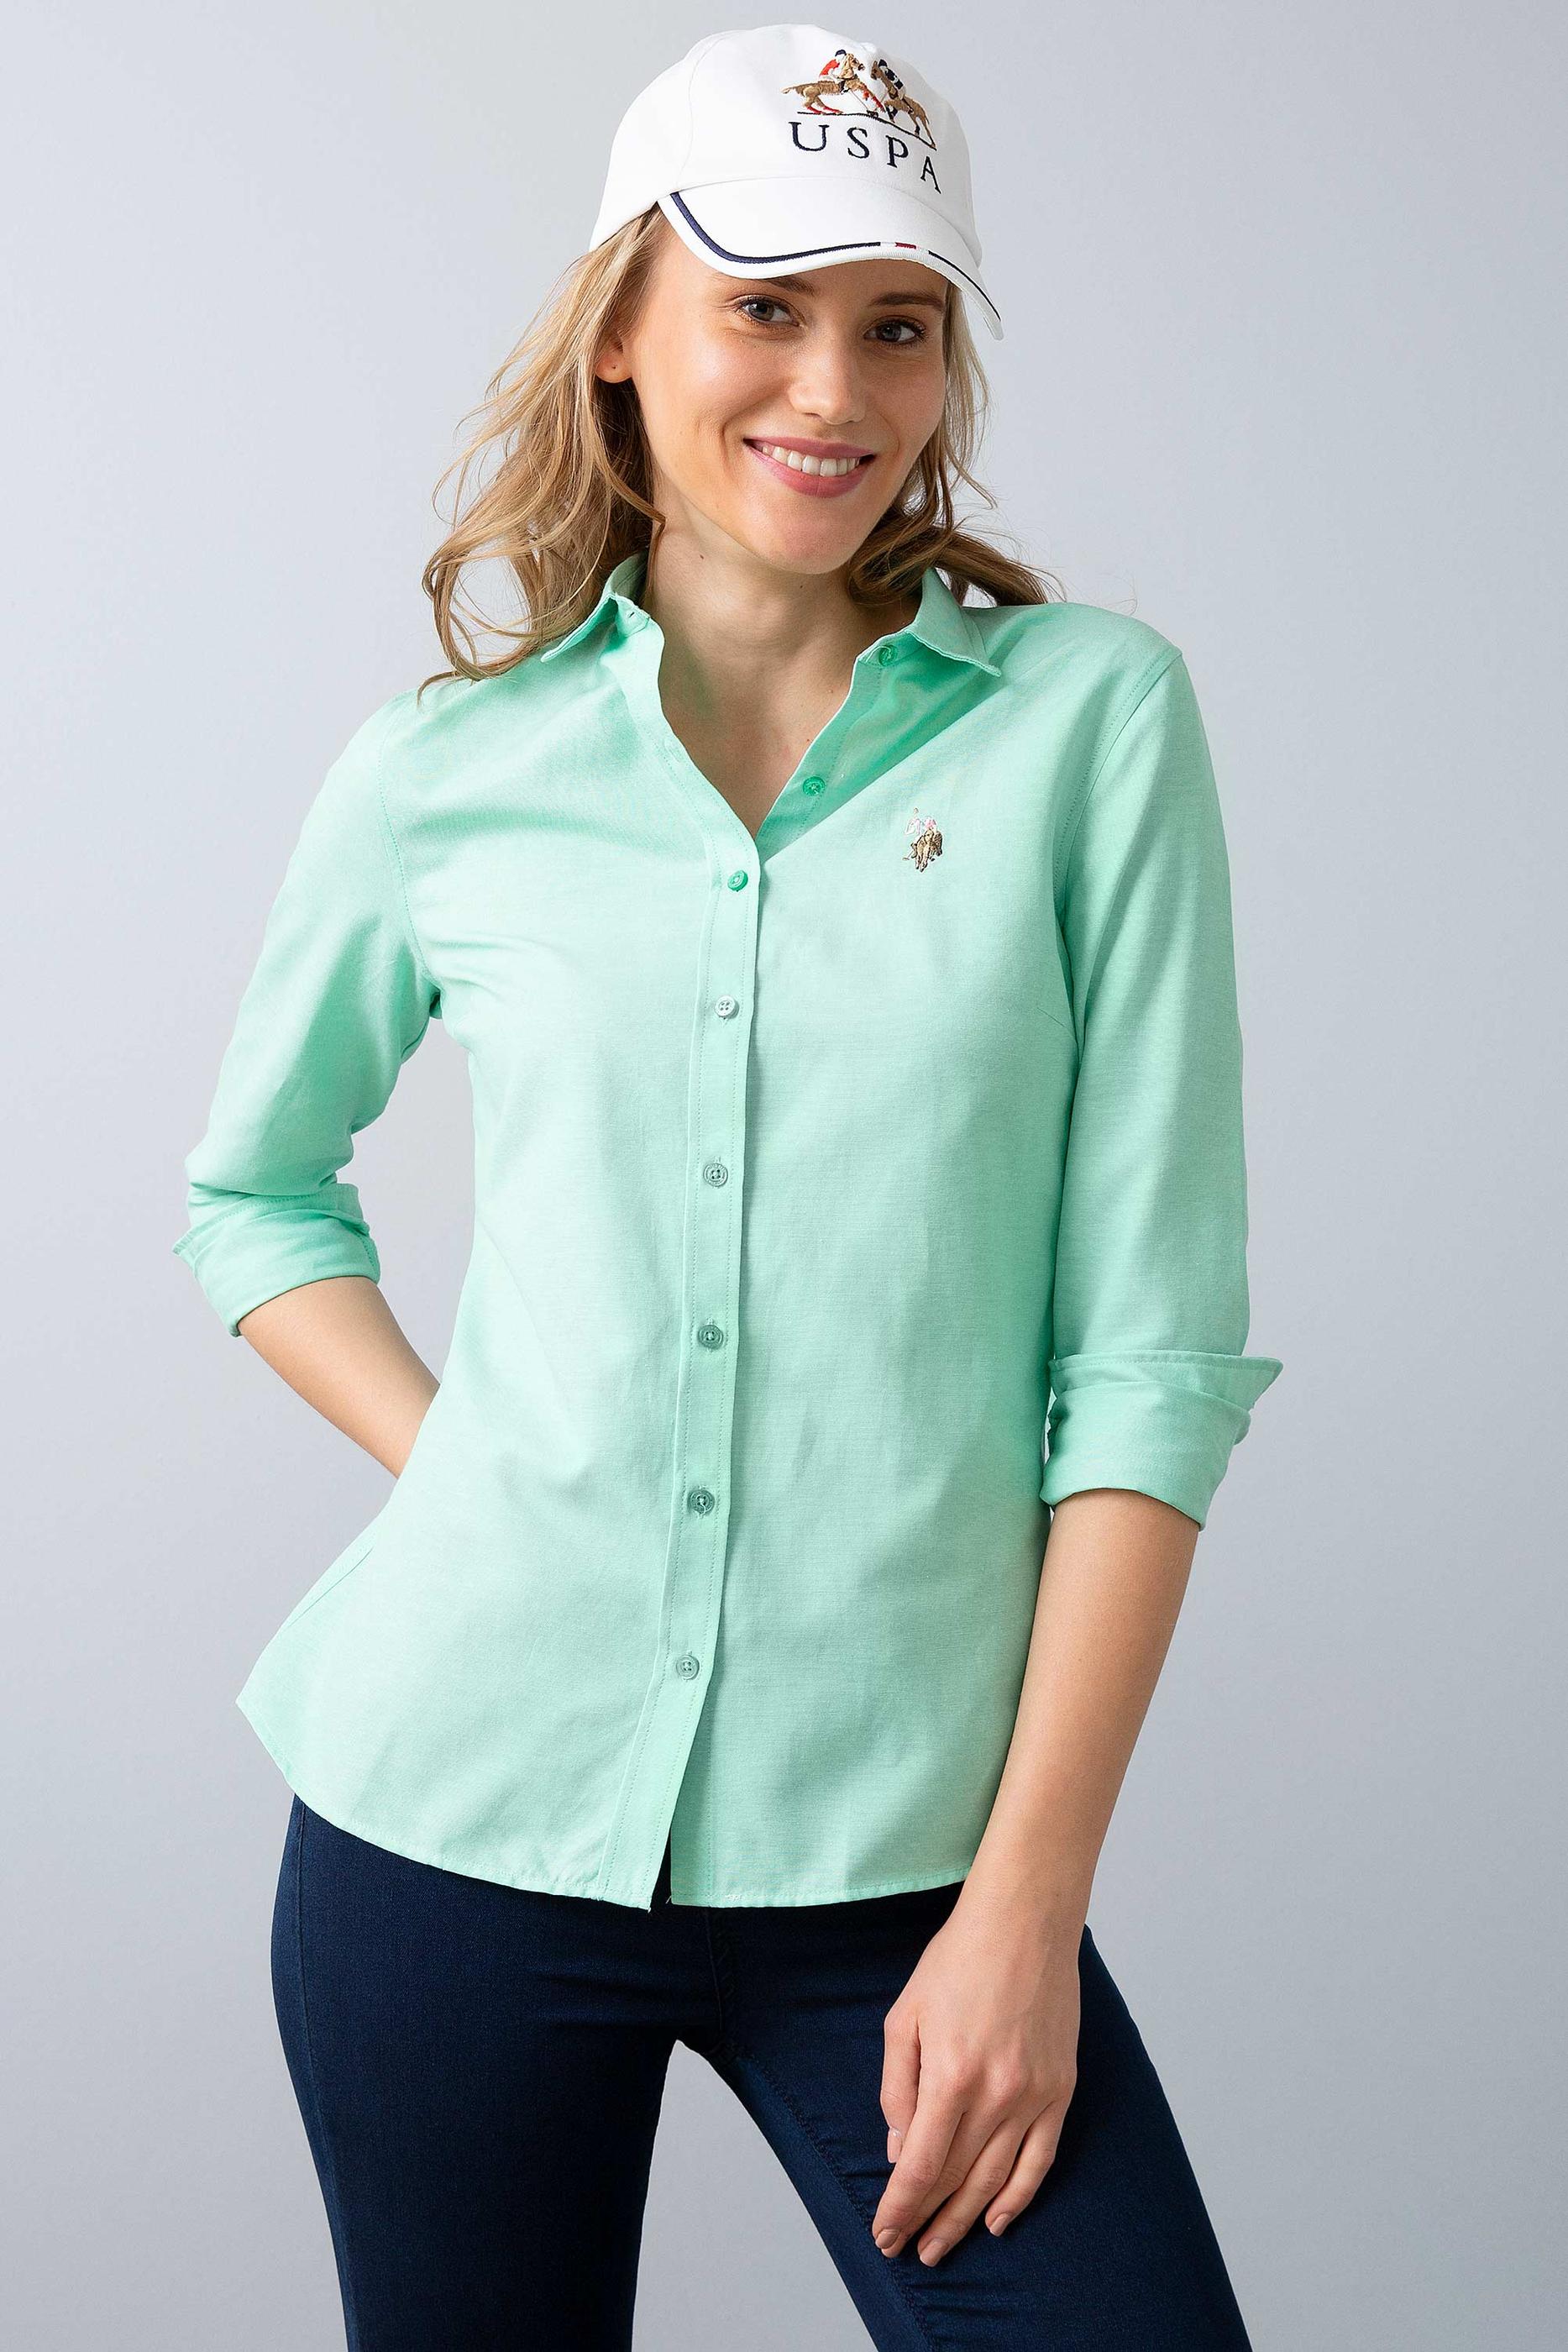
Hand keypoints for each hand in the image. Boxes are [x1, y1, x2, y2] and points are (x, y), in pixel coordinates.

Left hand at [871, 1886, 1082, 2264]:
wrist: (1025, 1922)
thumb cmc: (957, 1961)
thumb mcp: (905, 2016)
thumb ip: (897, 2087)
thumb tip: (898, 2150)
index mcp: (950, 2075)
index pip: (921, 2165)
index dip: (900, 2207)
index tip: (884, 2234)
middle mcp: (996, 2094)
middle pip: (957, 2179)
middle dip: (927, 2220)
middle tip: (907, 2250)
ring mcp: (1035, 2095)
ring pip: (997, 2179)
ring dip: (966, 2220)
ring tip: (941, 2248)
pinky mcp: (1061, 2089)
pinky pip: (1041, 2160)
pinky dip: (1019, 2197)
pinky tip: (998, 2221)